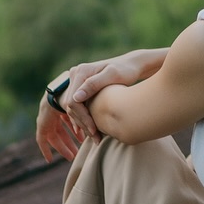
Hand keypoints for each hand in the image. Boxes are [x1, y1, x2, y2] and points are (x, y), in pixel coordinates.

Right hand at [34, 51, 164, 163]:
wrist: (132, 65)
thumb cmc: (126, 70)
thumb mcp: (113, 75)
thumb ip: (94, 84)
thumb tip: (76, 98)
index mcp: (81, 72)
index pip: (72, 101)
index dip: (82, 117)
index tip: (94, 130)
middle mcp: (76, 75)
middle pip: (71, 106)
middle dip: (82, 123)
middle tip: (95, 137)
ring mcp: (78, 81)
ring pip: (74, 108)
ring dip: (83, 123)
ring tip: (96, 137)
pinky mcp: (83, 87)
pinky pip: (79, 106)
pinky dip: (85, 119)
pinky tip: (94, 131)